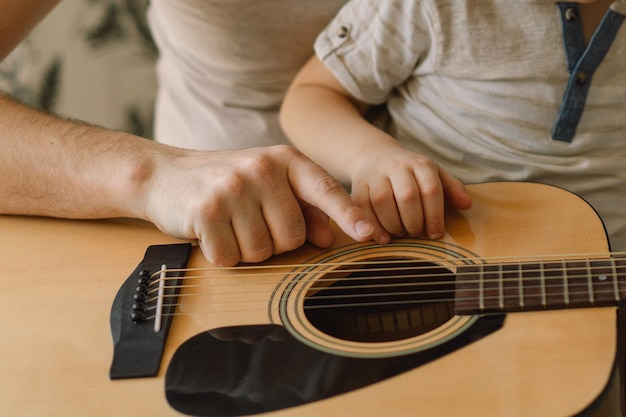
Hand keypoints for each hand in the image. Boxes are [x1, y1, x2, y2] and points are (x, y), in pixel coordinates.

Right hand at [141, 144, 386, 265]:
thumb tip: (329, 237)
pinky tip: (209, 232)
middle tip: (247, 221)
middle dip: (272, 241)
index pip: (324, 189)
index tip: (370, 235)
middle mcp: (262, 168)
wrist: (164, 174)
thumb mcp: (267, 186)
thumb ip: (302, 207)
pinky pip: (231, 257)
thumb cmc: (225, 184)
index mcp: (283, 159)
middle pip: (292, 236)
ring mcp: (234, 187)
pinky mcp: (206, 210)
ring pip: (263, 251)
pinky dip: (221, 254)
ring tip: (227, 223)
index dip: (348, 215)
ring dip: (245, 249)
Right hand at [349, 142, 471, 239]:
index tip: (435, 234)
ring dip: (393, 224)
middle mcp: (398, 166)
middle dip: (414, 222)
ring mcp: (375, 174)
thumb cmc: (410, 172)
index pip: (431, 190)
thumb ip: (451, 189)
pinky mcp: (358, 185)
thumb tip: (467, 205)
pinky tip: (383, 237)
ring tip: (400, 233)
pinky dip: (373, 226)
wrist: (374, 156)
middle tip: (416, 234)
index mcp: (421, 164)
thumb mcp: (434, 174)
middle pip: (407, 197)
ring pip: (383, 201)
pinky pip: (363, 207)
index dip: (435, 216)